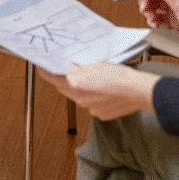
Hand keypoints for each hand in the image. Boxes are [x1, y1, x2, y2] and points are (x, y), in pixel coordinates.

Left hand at [37, 62, 157, 120]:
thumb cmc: (119, 76)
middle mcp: (80, 99)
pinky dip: (94, 98)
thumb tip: (71, 68)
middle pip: (65, 89)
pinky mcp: (100, 114)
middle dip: (64, 81)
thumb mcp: (95, 64)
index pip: (54, 79)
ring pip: (79, 97)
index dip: (46, 74)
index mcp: (76, 85)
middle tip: (66, 71)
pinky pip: (92, 105)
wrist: (137, 91)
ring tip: (93, 80)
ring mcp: (90, 109)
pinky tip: (104, 91)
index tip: (41, 70)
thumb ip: (79, 68)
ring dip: (81, 89)